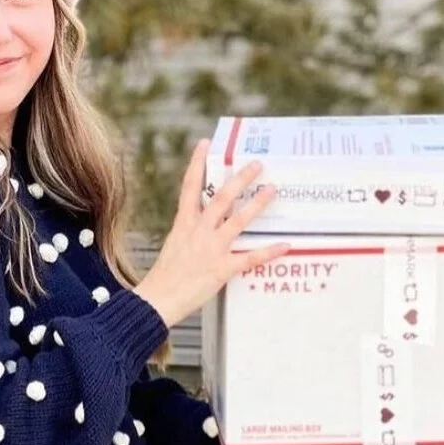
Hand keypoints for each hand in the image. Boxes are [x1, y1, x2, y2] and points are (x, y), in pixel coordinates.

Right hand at [133, 138, 289, 327]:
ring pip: (238, 220)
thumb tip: (202, 227)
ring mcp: (212, 249)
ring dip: (257, 203)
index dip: (197, 163)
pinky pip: (250, 258)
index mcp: (183, 224)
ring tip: (272, 189)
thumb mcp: (173, 247)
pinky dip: (269, 251)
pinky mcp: (222, 268)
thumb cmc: (164, 277)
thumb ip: (190, 234)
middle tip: (257, 164)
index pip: (190, 187)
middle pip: (221, 198)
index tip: (205, 144)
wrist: (157, 300)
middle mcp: (198, 231)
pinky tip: (285, 245)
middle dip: (240, 179)